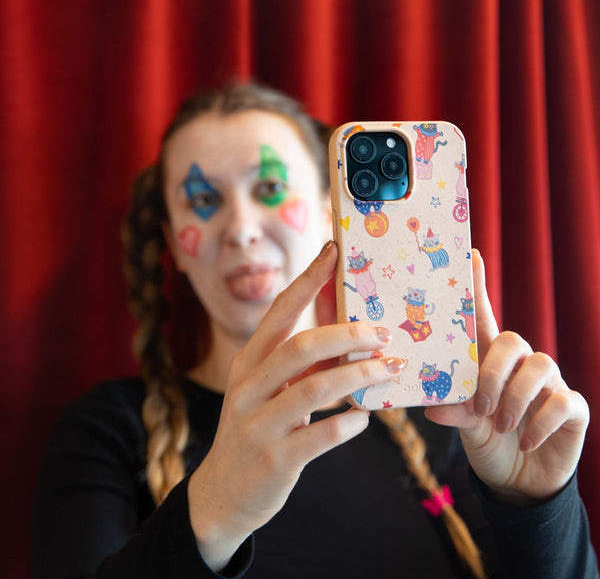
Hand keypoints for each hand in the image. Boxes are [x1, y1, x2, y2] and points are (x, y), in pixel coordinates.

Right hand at [188, 241, 400, 569]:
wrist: (224, 494)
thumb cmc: (257, 428)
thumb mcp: (267, 390)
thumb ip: (299, 365)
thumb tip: (350, 336)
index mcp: (247, 362)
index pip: (278, 312)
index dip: (307, 280)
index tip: (333, 251)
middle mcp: (247, 387)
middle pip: (300, 346)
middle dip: (348, 335)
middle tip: (383, 334)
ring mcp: (258, 424)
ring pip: (314, 388)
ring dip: (360, 376)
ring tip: (390, 370)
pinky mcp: (274, 460)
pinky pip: (320, 436)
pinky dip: (349, 423)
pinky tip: (365, 418)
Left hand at [424, 249, 589, 504]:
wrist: (517, 480)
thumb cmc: (487, 440)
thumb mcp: (466, 426)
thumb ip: (455, 412)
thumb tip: (432, 408)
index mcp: (489, 361)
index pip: (484, 317)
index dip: (479, 286)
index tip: (471, 255)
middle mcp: (520, 365)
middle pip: (512, 341)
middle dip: (493, 373)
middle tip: (482, 406)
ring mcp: (548, 385)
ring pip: (540, 366)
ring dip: (516, 397)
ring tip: (502, 425)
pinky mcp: (572, 408)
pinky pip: (563, 401)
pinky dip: (541, 421)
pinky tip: (526, 440)